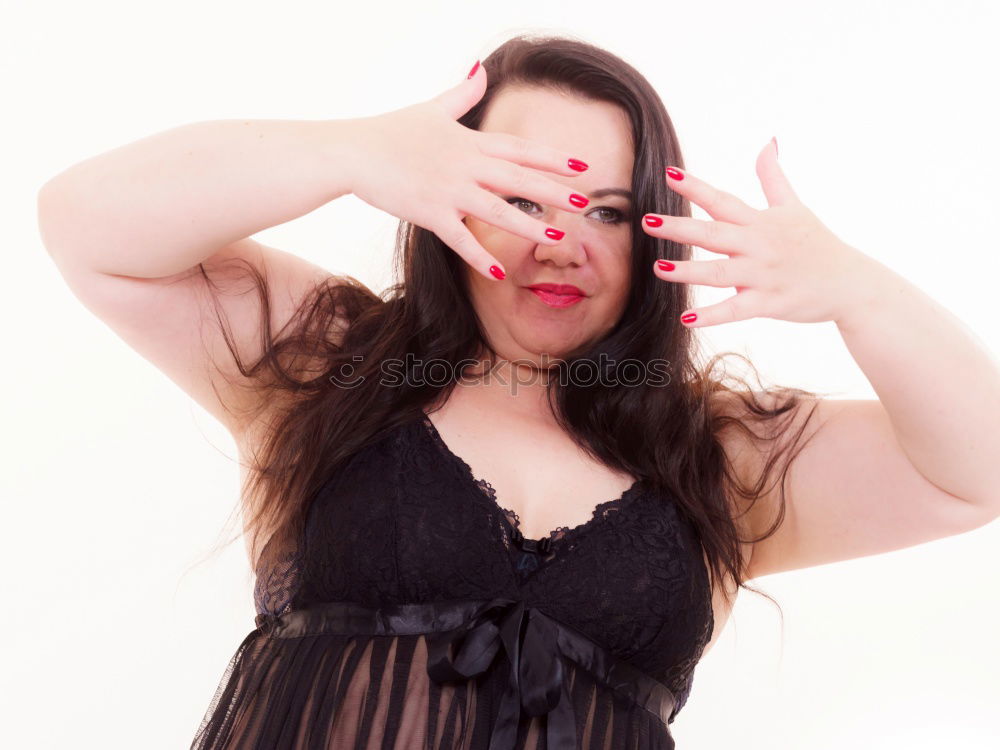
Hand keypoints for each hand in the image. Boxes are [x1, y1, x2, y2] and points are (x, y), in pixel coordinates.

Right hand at [344, 62, 592, 280]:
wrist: (354, 152)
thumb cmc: (390, 131)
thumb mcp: (432, 108)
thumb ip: (462, 94)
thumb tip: (482, 69)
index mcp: (470, 142)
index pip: (519, 150)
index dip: (551, 158)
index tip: (580, 166)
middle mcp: (466, 166)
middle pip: (518, 180)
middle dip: (553, 191)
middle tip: (585, 202)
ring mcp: (449, 191)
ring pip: (498, 211)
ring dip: (529, 226)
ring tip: (558, 238)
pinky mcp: (430, 214)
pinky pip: (461, 239)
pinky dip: (480, 257)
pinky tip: (500, 273)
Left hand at [642, 139, 880, 326]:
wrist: (852, 283)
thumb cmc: (818, 244)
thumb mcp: (795, 206)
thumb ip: (773, 176)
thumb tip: (768, 141)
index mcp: (760, 221)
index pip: (722, 200)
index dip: (695, 187)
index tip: (668, 174)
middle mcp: (759, 245)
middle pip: (714, 233)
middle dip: (680, 227)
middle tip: (647, 221)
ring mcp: (763, 275)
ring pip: (720, 272)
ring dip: (688, 270)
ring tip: (658, 268)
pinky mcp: (770, 303)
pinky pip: (736, 310)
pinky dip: (712, 315)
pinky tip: (687, 318)